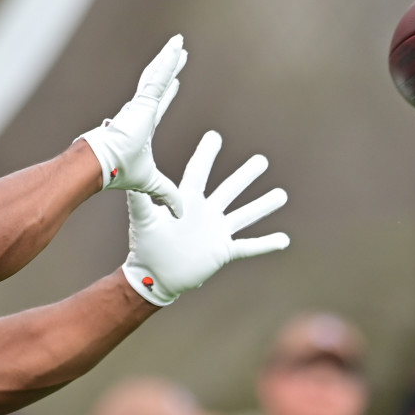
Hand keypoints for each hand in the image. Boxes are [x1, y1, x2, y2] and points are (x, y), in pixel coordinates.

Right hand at [77, 34, 186, 213]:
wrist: (101, 166)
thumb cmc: (119, 173)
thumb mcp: (152, 182)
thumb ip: (167, 193)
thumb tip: (180, 213)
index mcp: (141, 128)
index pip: (158, 106)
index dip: (168, 94)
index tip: (177, 83)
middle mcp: (139, 112)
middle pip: (158, 84)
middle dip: (170, 69)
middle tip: (180, 53)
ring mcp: (139, 105)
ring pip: (158, 76)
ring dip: (170, 59)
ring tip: (180, 43)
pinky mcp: (141, 101)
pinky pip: (158, 77)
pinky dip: (168, 62)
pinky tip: (178, 47)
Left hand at [122, 131, 288, 305]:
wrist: (152, 278)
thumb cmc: (145, 248)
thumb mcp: (143, 221)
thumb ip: (141, 201)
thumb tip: (130, 180)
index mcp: (187, 202)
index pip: (199, 172)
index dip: (207, 154)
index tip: (214, 136)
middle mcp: (205, 213)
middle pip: (230, 189)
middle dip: (246, 175)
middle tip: (262, 160)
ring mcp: (216, 232)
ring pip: (245, 214)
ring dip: (263, 205)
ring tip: (281, 194)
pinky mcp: (222, 251)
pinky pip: (248, 246)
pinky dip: (266, 243)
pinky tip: (283, 239)